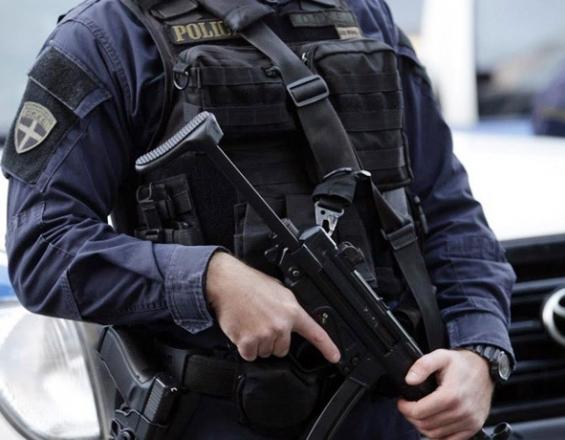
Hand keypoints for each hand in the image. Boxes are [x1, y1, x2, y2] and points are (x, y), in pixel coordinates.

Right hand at [206, 252, 340, 362]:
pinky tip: (243, 331)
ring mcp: (265, 334)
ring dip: (258, 343)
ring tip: (251, 323)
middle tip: (261, 323)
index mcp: (292, 311)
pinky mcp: (248, 341)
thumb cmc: (250, 284)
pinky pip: (250, 355)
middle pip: (282, 349)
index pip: (315, 332)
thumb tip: (292, 320)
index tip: (335, 358)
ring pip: (265, 352)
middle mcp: (281, 325)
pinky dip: (245, 348)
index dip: (327, 347)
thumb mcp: (279, 291)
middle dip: (273, 340)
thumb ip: (289, 309)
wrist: (227, 283)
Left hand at [397, 349, 493, 439]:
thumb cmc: (463, 364)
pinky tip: (433, 424)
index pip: (419, 412)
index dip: (405, 408)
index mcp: (451, 395)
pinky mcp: (473, 427)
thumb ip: (423, 366)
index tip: (402, 402)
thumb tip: (409, 380)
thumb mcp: (441, 356)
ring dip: (423, 427)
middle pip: (426, 425)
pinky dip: (438, 435)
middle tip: (409, 407)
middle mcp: (462, 411)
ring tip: (419, 414)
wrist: (485, 370)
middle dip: (411, 417)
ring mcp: (469, 421)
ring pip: (436, 435)